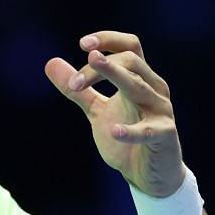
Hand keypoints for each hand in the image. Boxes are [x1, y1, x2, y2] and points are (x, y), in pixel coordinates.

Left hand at [44, 31, 185, 197]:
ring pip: (139, 87)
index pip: (130, 47)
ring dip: (112, 80)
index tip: (82, 44)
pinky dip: (131, 131)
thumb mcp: (97, 111)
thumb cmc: (127, 139)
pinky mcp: (165, 135)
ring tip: (82, 83)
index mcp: (141, 79)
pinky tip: (114, 131)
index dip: (109, 39)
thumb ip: (78, 90)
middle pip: (131, 62)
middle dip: (99, 68)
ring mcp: (161, 111)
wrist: (149, 175)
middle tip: (73, 84)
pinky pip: (149, 129)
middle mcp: (154, 88)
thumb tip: (50, 62)